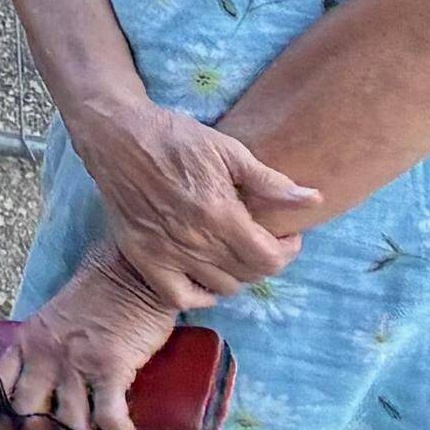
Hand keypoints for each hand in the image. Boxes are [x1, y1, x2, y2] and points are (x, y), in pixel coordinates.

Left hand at [0, 245, 193, 429]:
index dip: (4, 424)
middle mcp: (43, 354)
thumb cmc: (100, 300)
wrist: (133, 272)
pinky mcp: (111, 367)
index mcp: (26, 342)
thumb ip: (49, 350)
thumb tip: (55, 392)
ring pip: (70, 427)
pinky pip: (112, 421)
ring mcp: (75, 362)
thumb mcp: (56, 322)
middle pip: (28, 416)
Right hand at [66, 97, 315, 299]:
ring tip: (232, 251)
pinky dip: (199, 293)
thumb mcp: (227, 150)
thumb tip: (314, 199)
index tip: (285, 235)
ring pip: (222, 287)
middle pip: (249, 275)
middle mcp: (194, 240)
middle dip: (265, 259)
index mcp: (219, 214)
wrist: (115, 133)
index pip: (269, 259)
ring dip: (236, 274)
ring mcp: (165, 251)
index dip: (287, 251)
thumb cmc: (174, 137)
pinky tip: (204, 273)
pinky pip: (180, 296)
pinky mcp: (141, 254)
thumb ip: (270, 182)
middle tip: (259, 239)